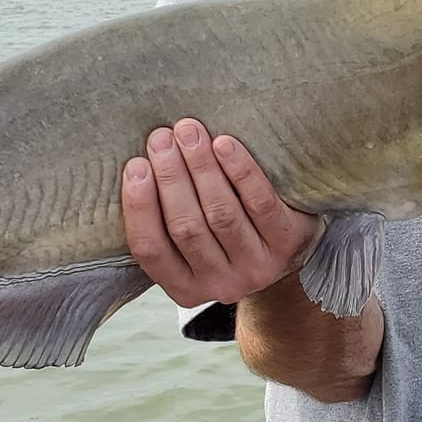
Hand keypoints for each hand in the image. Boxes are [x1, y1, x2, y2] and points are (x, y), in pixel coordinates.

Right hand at [122, 119, 317, 307]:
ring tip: (189, 132)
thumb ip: (162, 219)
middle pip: (186, 227)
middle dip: (171, 177)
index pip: (150, 249)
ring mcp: (256, 268)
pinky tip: (225, 145)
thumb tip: (133, 166)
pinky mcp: (288, 244)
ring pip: (221, 213)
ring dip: (201, 168)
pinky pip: (260, 204)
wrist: (286, 252)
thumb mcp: (188, 245)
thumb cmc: (222, 236)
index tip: (135, 165)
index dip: (140, 206)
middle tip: (161, 138)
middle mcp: (219, 285)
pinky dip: (240, 171)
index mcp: (183, 288)